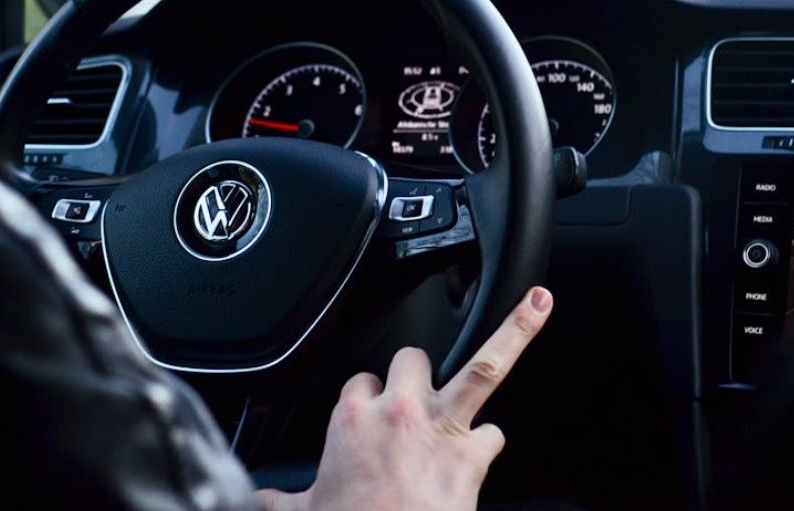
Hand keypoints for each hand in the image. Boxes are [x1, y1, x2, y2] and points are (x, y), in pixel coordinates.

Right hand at [257, 286, 552, 510]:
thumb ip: (278, 499)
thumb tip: (255, 500)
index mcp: (351, 417)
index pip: (361, 381)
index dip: (367, 396)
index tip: (369, 414)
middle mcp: (398, 411)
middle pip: (412, 357)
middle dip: (415, 370)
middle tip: (418, 389)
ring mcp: (440, 429)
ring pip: (485, 365)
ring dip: (515, 331)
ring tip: (539, 302)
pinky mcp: (471, 457)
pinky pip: (494, 434)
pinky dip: (489, 443)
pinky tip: (483, 453)